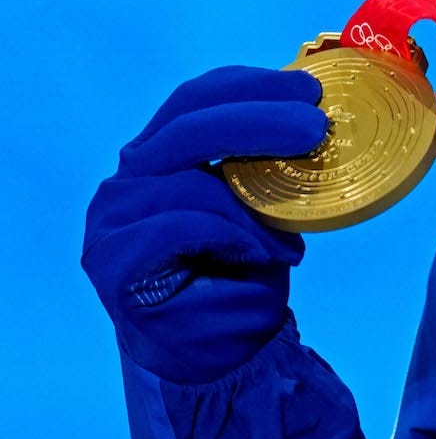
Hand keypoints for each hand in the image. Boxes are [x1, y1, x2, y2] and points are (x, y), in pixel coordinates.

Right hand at [82, 66, 330, 384]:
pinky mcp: (113, 261)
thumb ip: (269, 165)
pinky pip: (180, 226)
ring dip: (252, 209)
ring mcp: (112, 221)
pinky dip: (230, 237)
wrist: (219, 352)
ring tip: (289, 240)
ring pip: (189, 182)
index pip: (194, 100)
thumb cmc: (239, 274)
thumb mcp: (264, 207)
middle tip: (315, 126)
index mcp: (158, 156)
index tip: (308, 88)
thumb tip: (320, 119)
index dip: (250, 86)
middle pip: (188, 126)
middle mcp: (127, 181)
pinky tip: (256, 256)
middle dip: (260, 119)